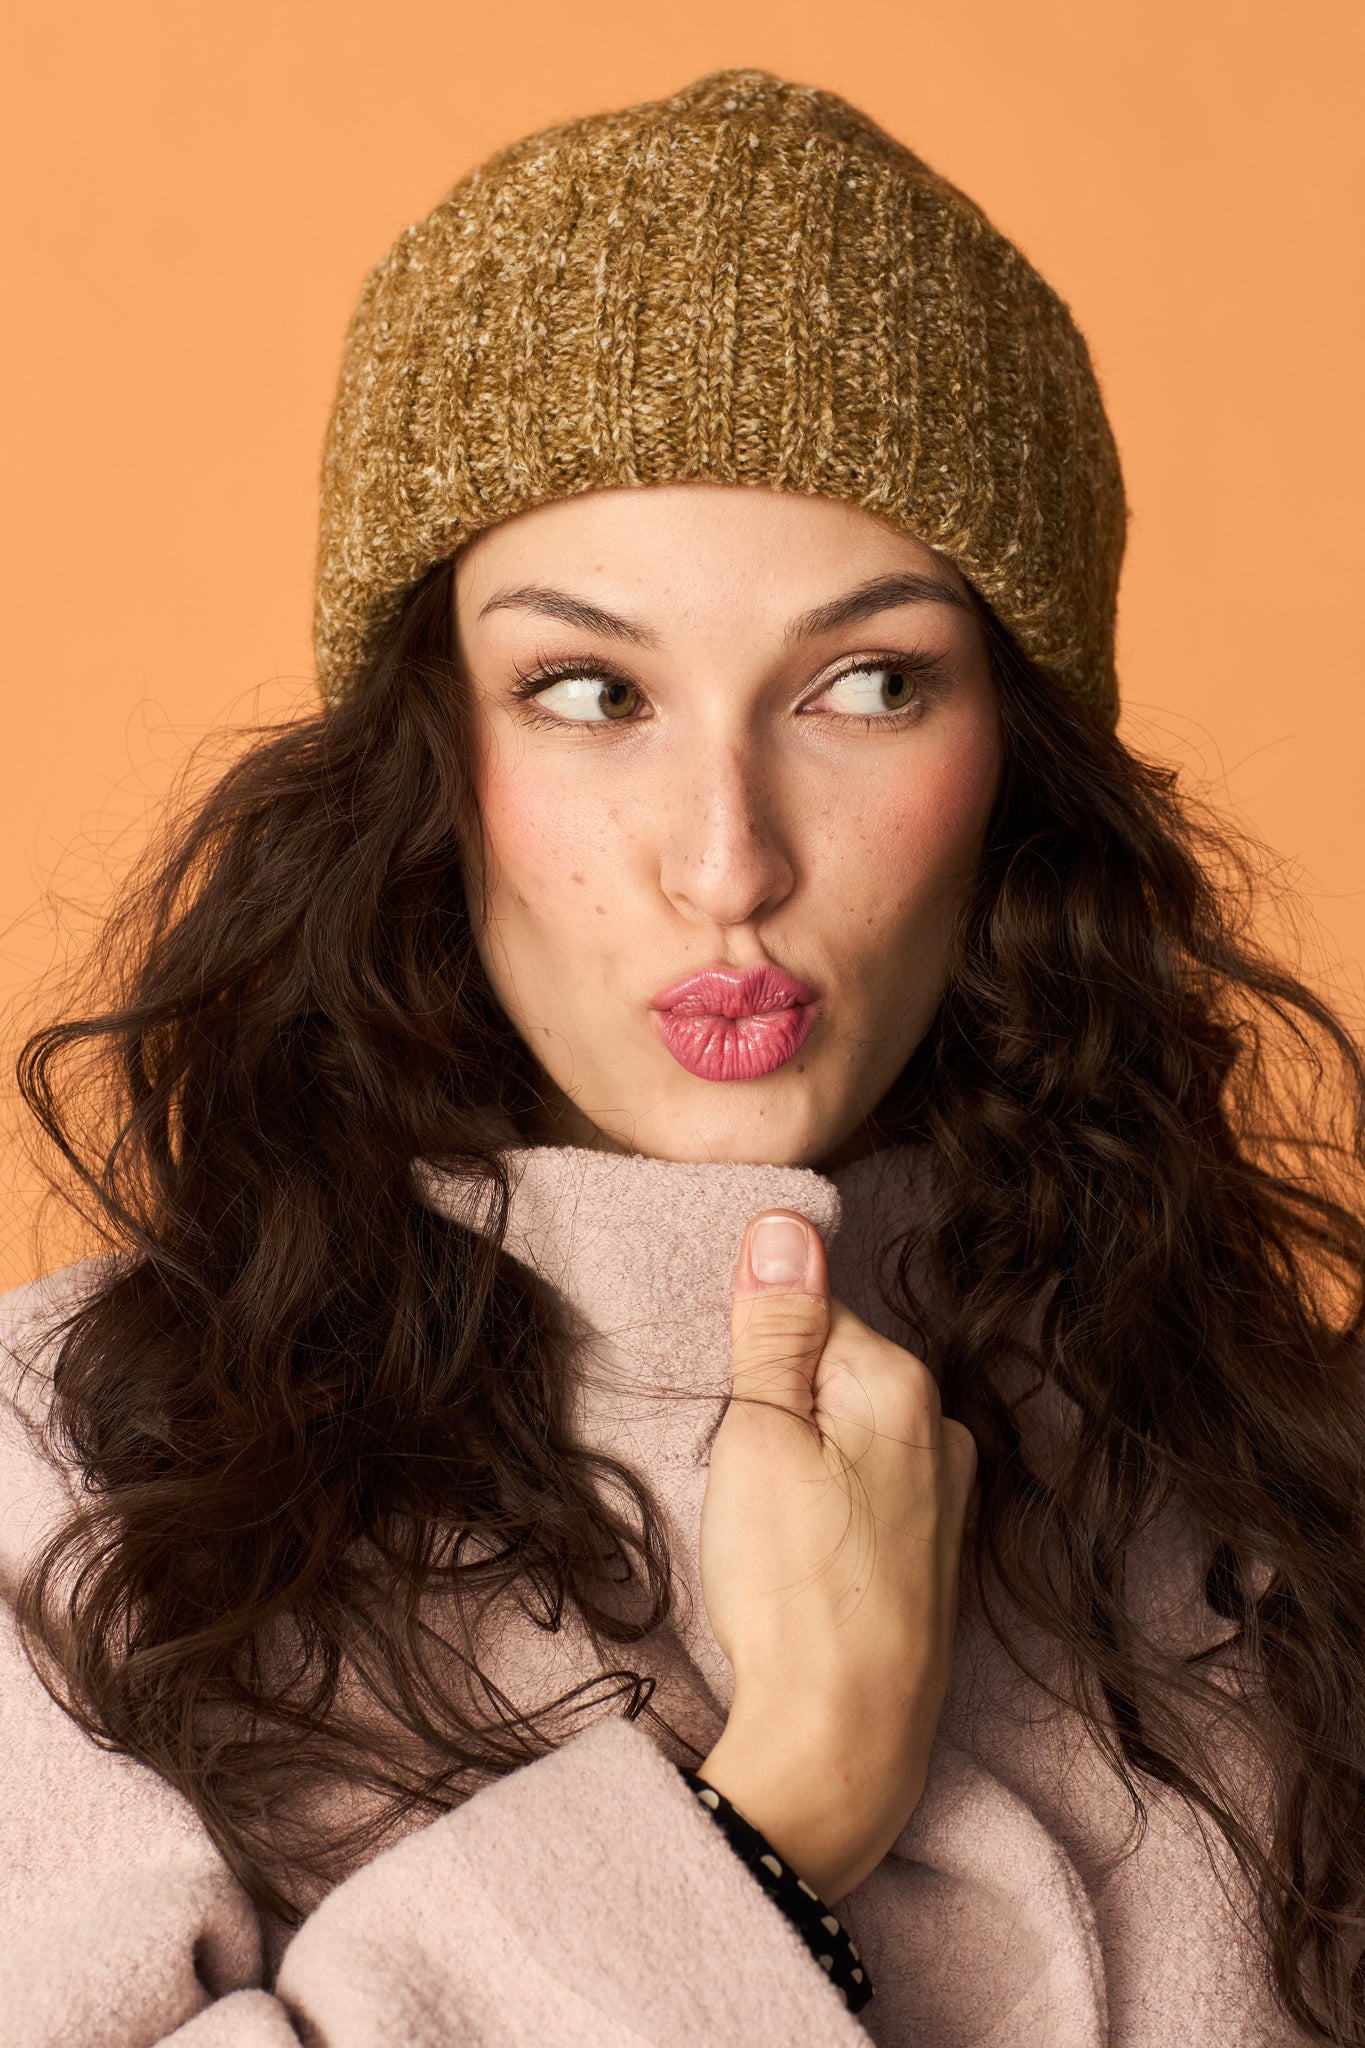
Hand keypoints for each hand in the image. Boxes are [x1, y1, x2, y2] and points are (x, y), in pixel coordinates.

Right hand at [696, 1208, 975, 1901]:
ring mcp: (948, 1499)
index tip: (734, 1434)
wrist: (846, 1744)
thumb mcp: (759, 1440)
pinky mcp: (936, 1558)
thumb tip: (785, 1222)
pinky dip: (830, 1517)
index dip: (751, 1371)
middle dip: (778, 1419)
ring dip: (803, 1470)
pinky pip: (867, 1496)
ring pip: (846, 1441)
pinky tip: (806, 1569)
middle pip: (830, 1378)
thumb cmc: (795, 1591)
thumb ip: (773, 1328)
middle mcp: (943, 1430)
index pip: (806, 1318)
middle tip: (748, 1496)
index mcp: (905, 1385)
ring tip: (773, 1540)